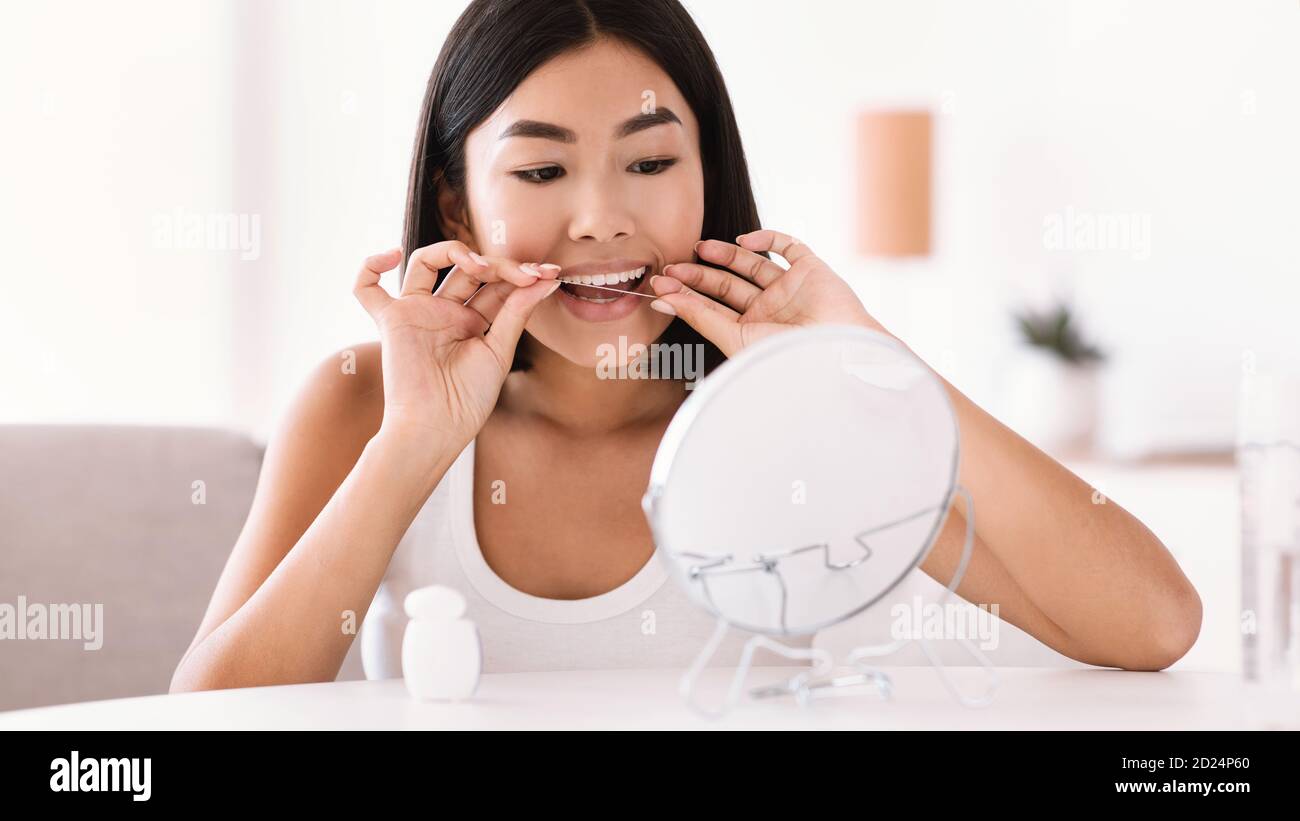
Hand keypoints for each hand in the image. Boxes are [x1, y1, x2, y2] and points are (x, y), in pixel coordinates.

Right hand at [353, 242, 560, 445]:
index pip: (495, 284)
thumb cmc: (468, 400)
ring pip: (425, 262)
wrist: (437, 427)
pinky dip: (369, 266)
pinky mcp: (392, 321)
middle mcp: (444, 312)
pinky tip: (392, 254)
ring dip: (453, 251)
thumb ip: (516, 312)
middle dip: (499, 265)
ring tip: (480, 266)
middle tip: (526, 273)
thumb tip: (546, 279)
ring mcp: (417, 313)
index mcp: (472, 321)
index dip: (521, 274)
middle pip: (467, 269)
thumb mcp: (500, 350)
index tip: (549, 274)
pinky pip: (366, 289)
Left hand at [648, 228, 891, 356]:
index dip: (685, 296)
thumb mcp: (735, 339)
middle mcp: (769, 311)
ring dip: (725, 254)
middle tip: (672, 267)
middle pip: (726, 286)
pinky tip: (744, 240)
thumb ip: (700, 317)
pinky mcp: (810, 270)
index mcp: (751, 333)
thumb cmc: (787, 358)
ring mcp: (789, 289)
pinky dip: (766, 237)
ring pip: (752, 264)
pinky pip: (787, 246)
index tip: (659, 287)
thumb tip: (662, 299)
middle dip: (698, 275)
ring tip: (699, 248)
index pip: (712, 309)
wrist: (837, 355)